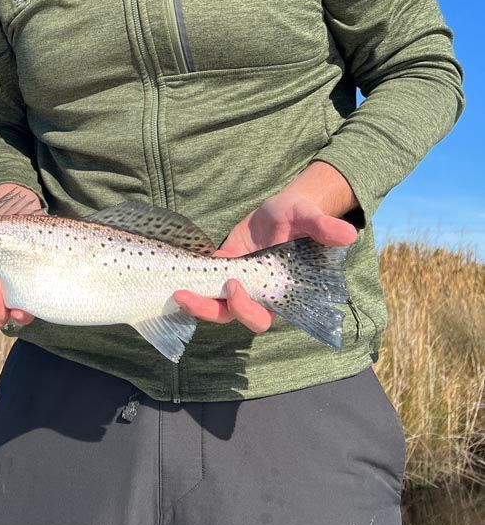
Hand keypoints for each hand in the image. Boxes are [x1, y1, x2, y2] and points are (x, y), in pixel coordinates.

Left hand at [172, 192, 357, 334]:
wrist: (285, 208)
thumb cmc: (300, 217)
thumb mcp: (310, 218)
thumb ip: (324, 228)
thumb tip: (348, 234)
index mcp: (276, 291)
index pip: (261, 316)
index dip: (245, 309)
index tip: (234, 286)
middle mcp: (254, 292)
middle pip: (230, 316)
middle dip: (208, 310)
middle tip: (185, 295)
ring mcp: (235, 280)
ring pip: (213, 303)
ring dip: (194, 302)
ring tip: (176, 293)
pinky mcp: (221, 263)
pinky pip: (202, 279)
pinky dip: (189, 277)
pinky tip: (174, 271)